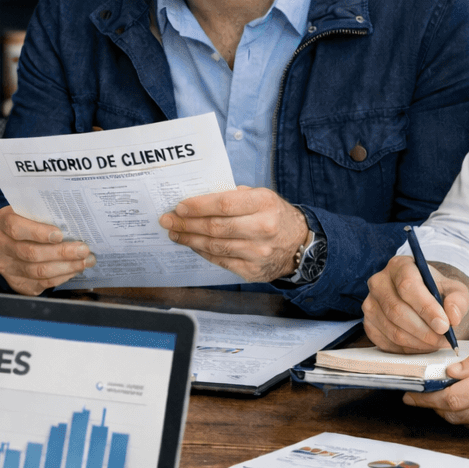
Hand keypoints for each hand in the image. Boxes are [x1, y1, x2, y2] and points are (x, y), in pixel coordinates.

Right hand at [0, 206, 94, 295]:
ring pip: (37, 272)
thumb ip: (45, 214)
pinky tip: (73, 270)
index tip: (60, 234)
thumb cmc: (27, 219)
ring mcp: (6, 266)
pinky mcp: (16, 282)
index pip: (16, 228)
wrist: (11, 237)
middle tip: (83, 250)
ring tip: (84, 262)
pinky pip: (40, 284)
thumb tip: (75, 225)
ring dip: (65, 267)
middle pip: (30, 253)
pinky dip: (60, 277)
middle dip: (61, 253)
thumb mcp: (30, 209)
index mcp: (1, 221)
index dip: (38, 233)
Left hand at [157, 187, 307, 282]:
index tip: (180, 207)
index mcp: (264, 204)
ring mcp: (258, 253)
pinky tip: (192, 244)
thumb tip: (198, 200)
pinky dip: (203, 252)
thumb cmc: (275, 215)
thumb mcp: (262, 196)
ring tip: (174, 232)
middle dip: (186, 224)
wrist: (300, 245)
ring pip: (215, 246)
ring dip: (190, 239)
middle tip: (168, 220)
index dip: (198, 206)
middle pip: (215, 227)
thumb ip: (234, 196)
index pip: (224, 204)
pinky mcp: (252, 271)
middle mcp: (262, 228)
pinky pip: (220, 261)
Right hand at [363, 254, 468, 352]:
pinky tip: (423, 345)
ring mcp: (370, 304)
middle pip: (397, 311)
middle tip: (444, 340)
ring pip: (393, 331)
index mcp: (399, 266)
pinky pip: (387, 343)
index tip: (444, 325)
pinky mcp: (368, 324)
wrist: (422, 299)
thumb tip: (453, 317)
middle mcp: (378, 282)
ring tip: (437, 343)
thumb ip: (458, 301)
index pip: (407, 286)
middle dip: (424, 331)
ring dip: (419, 342)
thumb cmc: (437, 292)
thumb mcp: (454, 290)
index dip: (426, 308)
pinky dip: (409, 349)